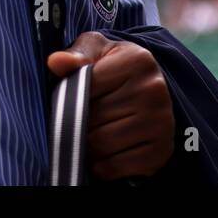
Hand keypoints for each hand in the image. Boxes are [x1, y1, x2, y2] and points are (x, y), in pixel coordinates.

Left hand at [48, 31, 174, 179]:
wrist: (146, 90)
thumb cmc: (113, 67)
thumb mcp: (95, 50)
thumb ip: (76, 55)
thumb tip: (56, 62)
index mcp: (138, 60)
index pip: (86, 86)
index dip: (73, 94)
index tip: (75, 93)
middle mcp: (154, 90)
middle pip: (93, 119)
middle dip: (79, 121)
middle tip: (81, 117)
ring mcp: (162, 122)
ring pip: (102, 145)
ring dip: (88, 145)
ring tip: (92, 132)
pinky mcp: (161, 151)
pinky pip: (116, 167)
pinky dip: (103, 165)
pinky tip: (107, 150)